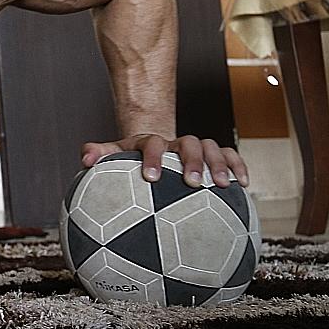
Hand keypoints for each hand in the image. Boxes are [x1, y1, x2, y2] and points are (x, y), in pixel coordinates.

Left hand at [81, 133, 249, 189]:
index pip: (152, 143)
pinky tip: (243, 184)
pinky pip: (229, 154)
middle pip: (188, 142)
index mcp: (150, 142)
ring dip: (218, 164)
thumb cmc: (129, 160)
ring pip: (211, 146)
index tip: (151, 178)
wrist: (151, 150)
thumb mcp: (113, 155)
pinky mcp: (212, 155)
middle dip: (192, 160)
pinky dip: (238, 166)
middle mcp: (174, 143)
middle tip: (192, 182)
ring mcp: (194, 147)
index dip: (152, 157)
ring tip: (222, 186)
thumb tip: (85, 158)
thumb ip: (98, 154)